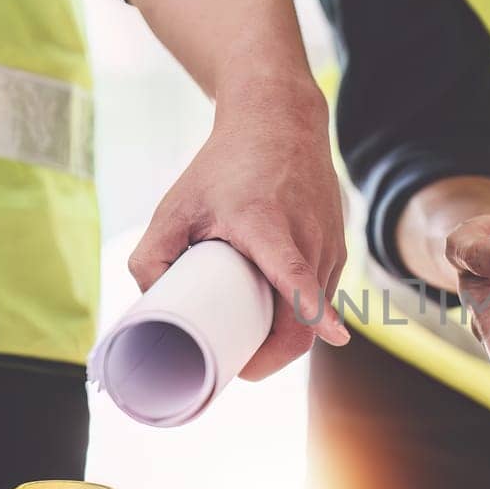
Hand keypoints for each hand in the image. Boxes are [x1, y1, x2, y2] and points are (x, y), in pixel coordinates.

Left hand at [129, 70, 348, 380]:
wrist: (280, 123)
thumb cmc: (225, 165)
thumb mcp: (177, 204)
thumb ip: (151, 255)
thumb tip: (150, 305)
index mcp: (269, 226)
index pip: (298, 276)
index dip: (314, 311)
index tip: (333, 336)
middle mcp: (309, 237)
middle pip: (307, 319)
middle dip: (273, 355)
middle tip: (235, 365)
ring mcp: (330, 245)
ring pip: (317, 314)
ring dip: (284, 334)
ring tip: (246, 332)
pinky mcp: (339, 250)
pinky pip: (322, 297)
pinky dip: (299, 314)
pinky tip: (272, 308)